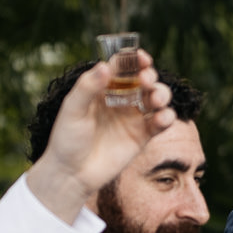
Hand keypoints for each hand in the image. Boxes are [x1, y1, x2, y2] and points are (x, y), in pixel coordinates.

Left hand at [25, 53, 175, 223]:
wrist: (71, 174)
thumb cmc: (66, 140)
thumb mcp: (72, 110)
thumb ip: (87, 87)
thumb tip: (105, 66)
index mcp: (103, 88)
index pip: (122, 67)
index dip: (134, 59)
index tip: (141, 57)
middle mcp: (121, 100)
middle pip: (143, 80)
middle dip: (150, 76)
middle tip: (147, 80)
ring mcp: (133, 118)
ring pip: (155, 98)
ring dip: (161, 94)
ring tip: (156, 100)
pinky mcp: (142, 136)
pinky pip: (160, 123)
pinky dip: (166, 118)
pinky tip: (162, 118)